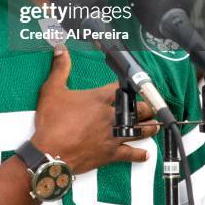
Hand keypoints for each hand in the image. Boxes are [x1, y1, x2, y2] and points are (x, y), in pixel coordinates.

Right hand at [32, 48, 158, 173]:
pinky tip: (145, 153)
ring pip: (138, 130)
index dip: (126, 85)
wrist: (49, 153)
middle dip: (145, 107)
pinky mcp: (110, 154)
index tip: (130, 84)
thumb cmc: (51, 123)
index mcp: (98, 99)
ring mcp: (112, 136)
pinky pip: (130, 154)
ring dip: (149, 127)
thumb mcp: (51, 90)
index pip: (119, 88)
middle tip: (149, 107)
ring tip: (154, 125)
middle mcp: (109, 116)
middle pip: (136, 109)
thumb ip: (60, 68)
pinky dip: (139, 154)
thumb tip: (61, 50)